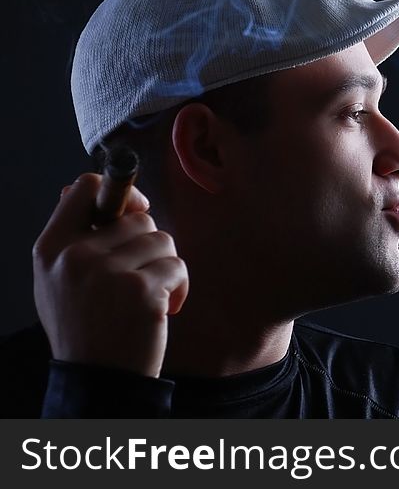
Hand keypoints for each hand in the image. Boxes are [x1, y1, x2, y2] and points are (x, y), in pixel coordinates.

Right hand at [32, 173, 188, 377]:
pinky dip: (179, 287)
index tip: (136, 209)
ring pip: (162, 240)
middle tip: (139, 278)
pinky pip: (177, 266)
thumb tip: (90, 188)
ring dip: (165, 266)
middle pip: (138, 218)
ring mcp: (108, 273)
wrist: (99, 379)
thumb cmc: (84, 327)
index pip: (84, 188)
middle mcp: (75, 257)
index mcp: (50, 249)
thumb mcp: (57, 280)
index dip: (120, 193)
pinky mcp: (141, 291)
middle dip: (149, 245)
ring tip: (149, 296)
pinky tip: (163, 310)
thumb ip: (73, 237)